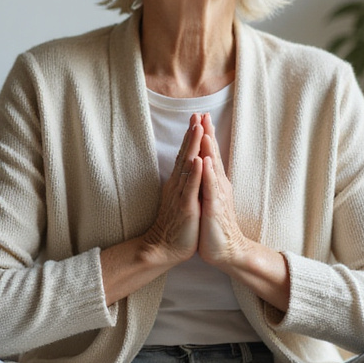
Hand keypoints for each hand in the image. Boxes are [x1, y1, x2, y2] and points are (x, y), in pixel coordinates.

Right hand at [141, 114, 204, 266]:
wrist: (164, 248)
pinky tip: (199, 160)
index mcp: (179, 183)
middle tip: (197, 114)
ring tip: (198, 128)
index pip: (186, 155)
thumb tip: (187, 170)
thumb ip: (184, 184)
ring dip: (193, 147)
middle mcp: (178, 185)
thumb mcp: (181, 200)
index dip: (191, 137)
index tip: (197, 118)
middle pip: (186, 154)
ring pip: (188, 166)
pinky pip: (191, 188)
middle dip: (192, 134)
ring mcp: (182, 195)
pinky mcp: (186, 207)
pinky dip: (196, 173)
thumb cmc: (175, 226)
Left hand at [196, 113, 254, 269]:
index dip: (206, 136)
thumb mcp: (209, 199)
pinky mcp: (214, 208)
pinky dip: (208, 174)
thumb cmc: (215, 226)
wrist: (226, 250)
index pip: (210, 155)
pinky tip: (206, 161)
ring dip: (209, 149)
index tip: (201, 117)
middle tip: (204, 114)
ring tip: (206, 131)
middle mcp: (219, 185)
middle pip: (213, 155)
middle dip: (208, 134)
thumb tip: (203, 167)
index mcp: (215, 183)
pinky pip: (210, 188)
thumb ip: (207, 183)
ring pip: (213, 168)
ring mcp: (217, 196)